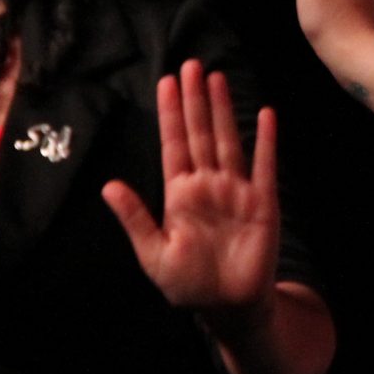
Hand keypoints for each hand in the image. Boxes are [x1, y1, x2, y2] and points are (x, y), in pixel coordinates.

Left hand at [103, 61, 280, 318]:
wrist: (228, 308)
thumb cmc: (188, 285)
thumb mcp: (153, 253)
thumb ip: (135, 218)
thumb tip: (108, 185)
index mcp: (180, 195)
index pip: (174, 144)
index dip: (170, 113)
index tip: (166, 82)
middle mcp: (208, 185)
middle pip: (200, 134)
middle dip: (194, 100)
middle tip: (191, 65)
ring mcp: (236, 191)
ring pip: (227, 141)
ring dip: (222, 110)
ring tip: (216, 78)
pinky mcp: (262, 203)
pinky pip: (264, 166)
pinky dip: (265, 141)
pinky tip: (264, 115)